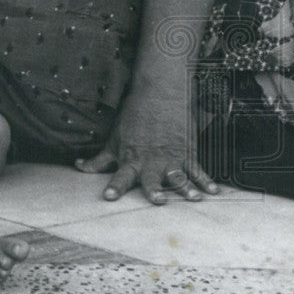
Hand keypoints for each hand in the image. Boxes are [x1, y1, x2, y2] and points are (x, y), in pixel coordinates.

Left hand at [76, 88, 218, 203]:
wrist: (159, 93)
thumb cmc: (134, 117)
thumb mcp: (113, 138)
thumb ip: (99, 159)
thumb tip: (79, 167)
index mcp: (131, 158)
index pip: (120, 176)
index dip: (114, 187)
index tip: (109, 197)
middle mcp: (150, 160)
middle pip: (152, 179)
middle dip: (154, 189)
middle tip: (158, 200)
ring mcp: (170, 156)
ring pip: (178, 176)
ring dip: (186, 188)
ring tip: (194, 198)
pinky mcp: (187, 151)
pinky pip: (198, 169)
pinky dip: (207, 180)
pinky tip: (214, 191)